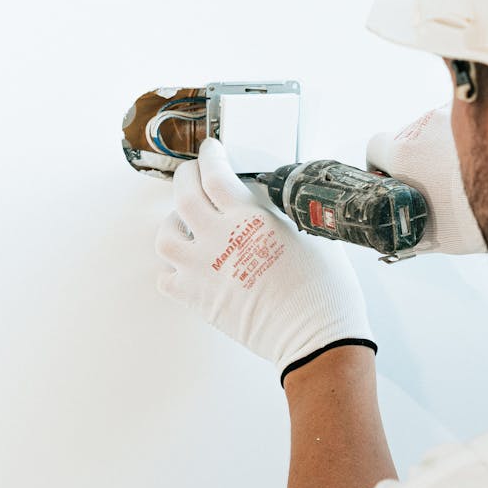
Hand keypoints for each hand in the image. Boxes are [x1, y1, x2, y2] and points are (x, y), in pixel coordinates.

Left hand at [155, 138, 375, 384]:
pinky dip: (171, 270)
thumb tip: (269, 202)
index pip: (216, 174)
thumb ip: (280, 213)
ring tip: (185, 224)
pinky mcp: (196, 299)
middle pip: (183, 194)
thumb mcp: (309, 233)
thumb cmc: (322, 289)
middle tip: (192, 175)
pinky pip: (166, 278)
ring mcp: (201, 269)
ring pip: (165, 236)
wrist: (314, 336)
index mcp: (249, 218)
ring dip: (173, 224)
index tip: (211, 151)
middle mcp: (218, 239)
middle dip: (186, 177)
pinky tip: (186, 267)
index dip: (211, 157)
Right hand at [366, 105, 486, 254]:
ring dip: (443, 145)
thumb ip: (409, 228)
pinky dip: (469, 137)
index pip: (375, 147)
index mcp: (403, 153)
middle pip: (408, 137)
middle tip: (434, 182)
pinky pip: (466, 120)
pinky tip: (485, 159)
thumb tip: (399, 237)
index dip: (379, 163)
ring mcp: (453, 113)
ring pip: (438, 127)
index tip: (389, 176)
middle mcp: (424, 125)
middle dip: (417, 157)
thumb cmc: (476, 220)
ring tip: (465, 173)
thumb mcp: (433, 233)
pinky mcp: (481, 109)